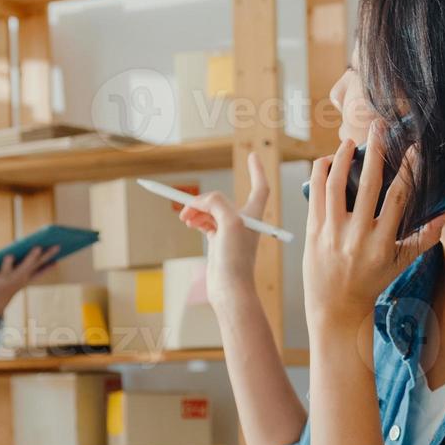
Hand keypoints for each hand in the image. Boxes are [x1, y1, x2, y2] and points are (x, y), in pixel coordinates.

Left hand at [0, 245, 58, 314]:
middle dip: (32, 257)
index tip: (58, 246)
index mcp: (27, 275)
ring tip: (9, 255)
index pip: (40, 264)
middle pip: (26, 266)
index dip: (49, 255)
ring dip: (8, 264)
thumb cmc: (12, 285)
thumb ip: (41, 270)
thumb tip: (56, 263)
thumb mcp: (27, 278)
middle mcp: (17, 277)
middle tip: (38, 247)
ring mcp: (4, 279)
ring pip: (7, 270)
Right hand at [176, 151, 268, 305]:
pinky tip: (190, 223)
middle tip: (187, 204)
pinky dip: (197, 220)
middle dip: (205, 199)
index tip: (252, 154)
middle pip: (223, 199)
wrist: (230, 289)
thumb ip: (217, 202)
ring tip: (185, 218)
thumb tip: (201, 201)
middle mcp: (244, 222)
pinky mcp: (220, 243)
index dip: (257, 170)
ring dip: (197, 211)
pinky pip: (206, 223)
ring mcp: (231, 233)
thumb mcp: (229, 222)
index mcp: (253, 214)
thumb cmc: (235, 259)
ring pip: (212, 211)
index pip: (260, 186)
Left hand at [304, 121, 444, 333]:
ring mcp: (332, 232)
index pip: (398, 198)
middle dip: (375, 151)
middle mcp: (357, 235)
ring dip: (341, 157)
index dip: (407, 170)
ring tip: (349, 142)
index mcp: (382, 243)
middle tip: (379, 127)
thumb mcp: (400, 264)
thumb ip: (424, 239)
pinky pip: (316, 194)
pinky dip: (320, 173)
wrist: (336, 306)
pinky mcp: (313, 231)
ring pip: (336, 184)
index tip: (413, 148)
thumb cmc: (371, 283)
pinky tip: (327, 160)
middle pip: (368, 183)